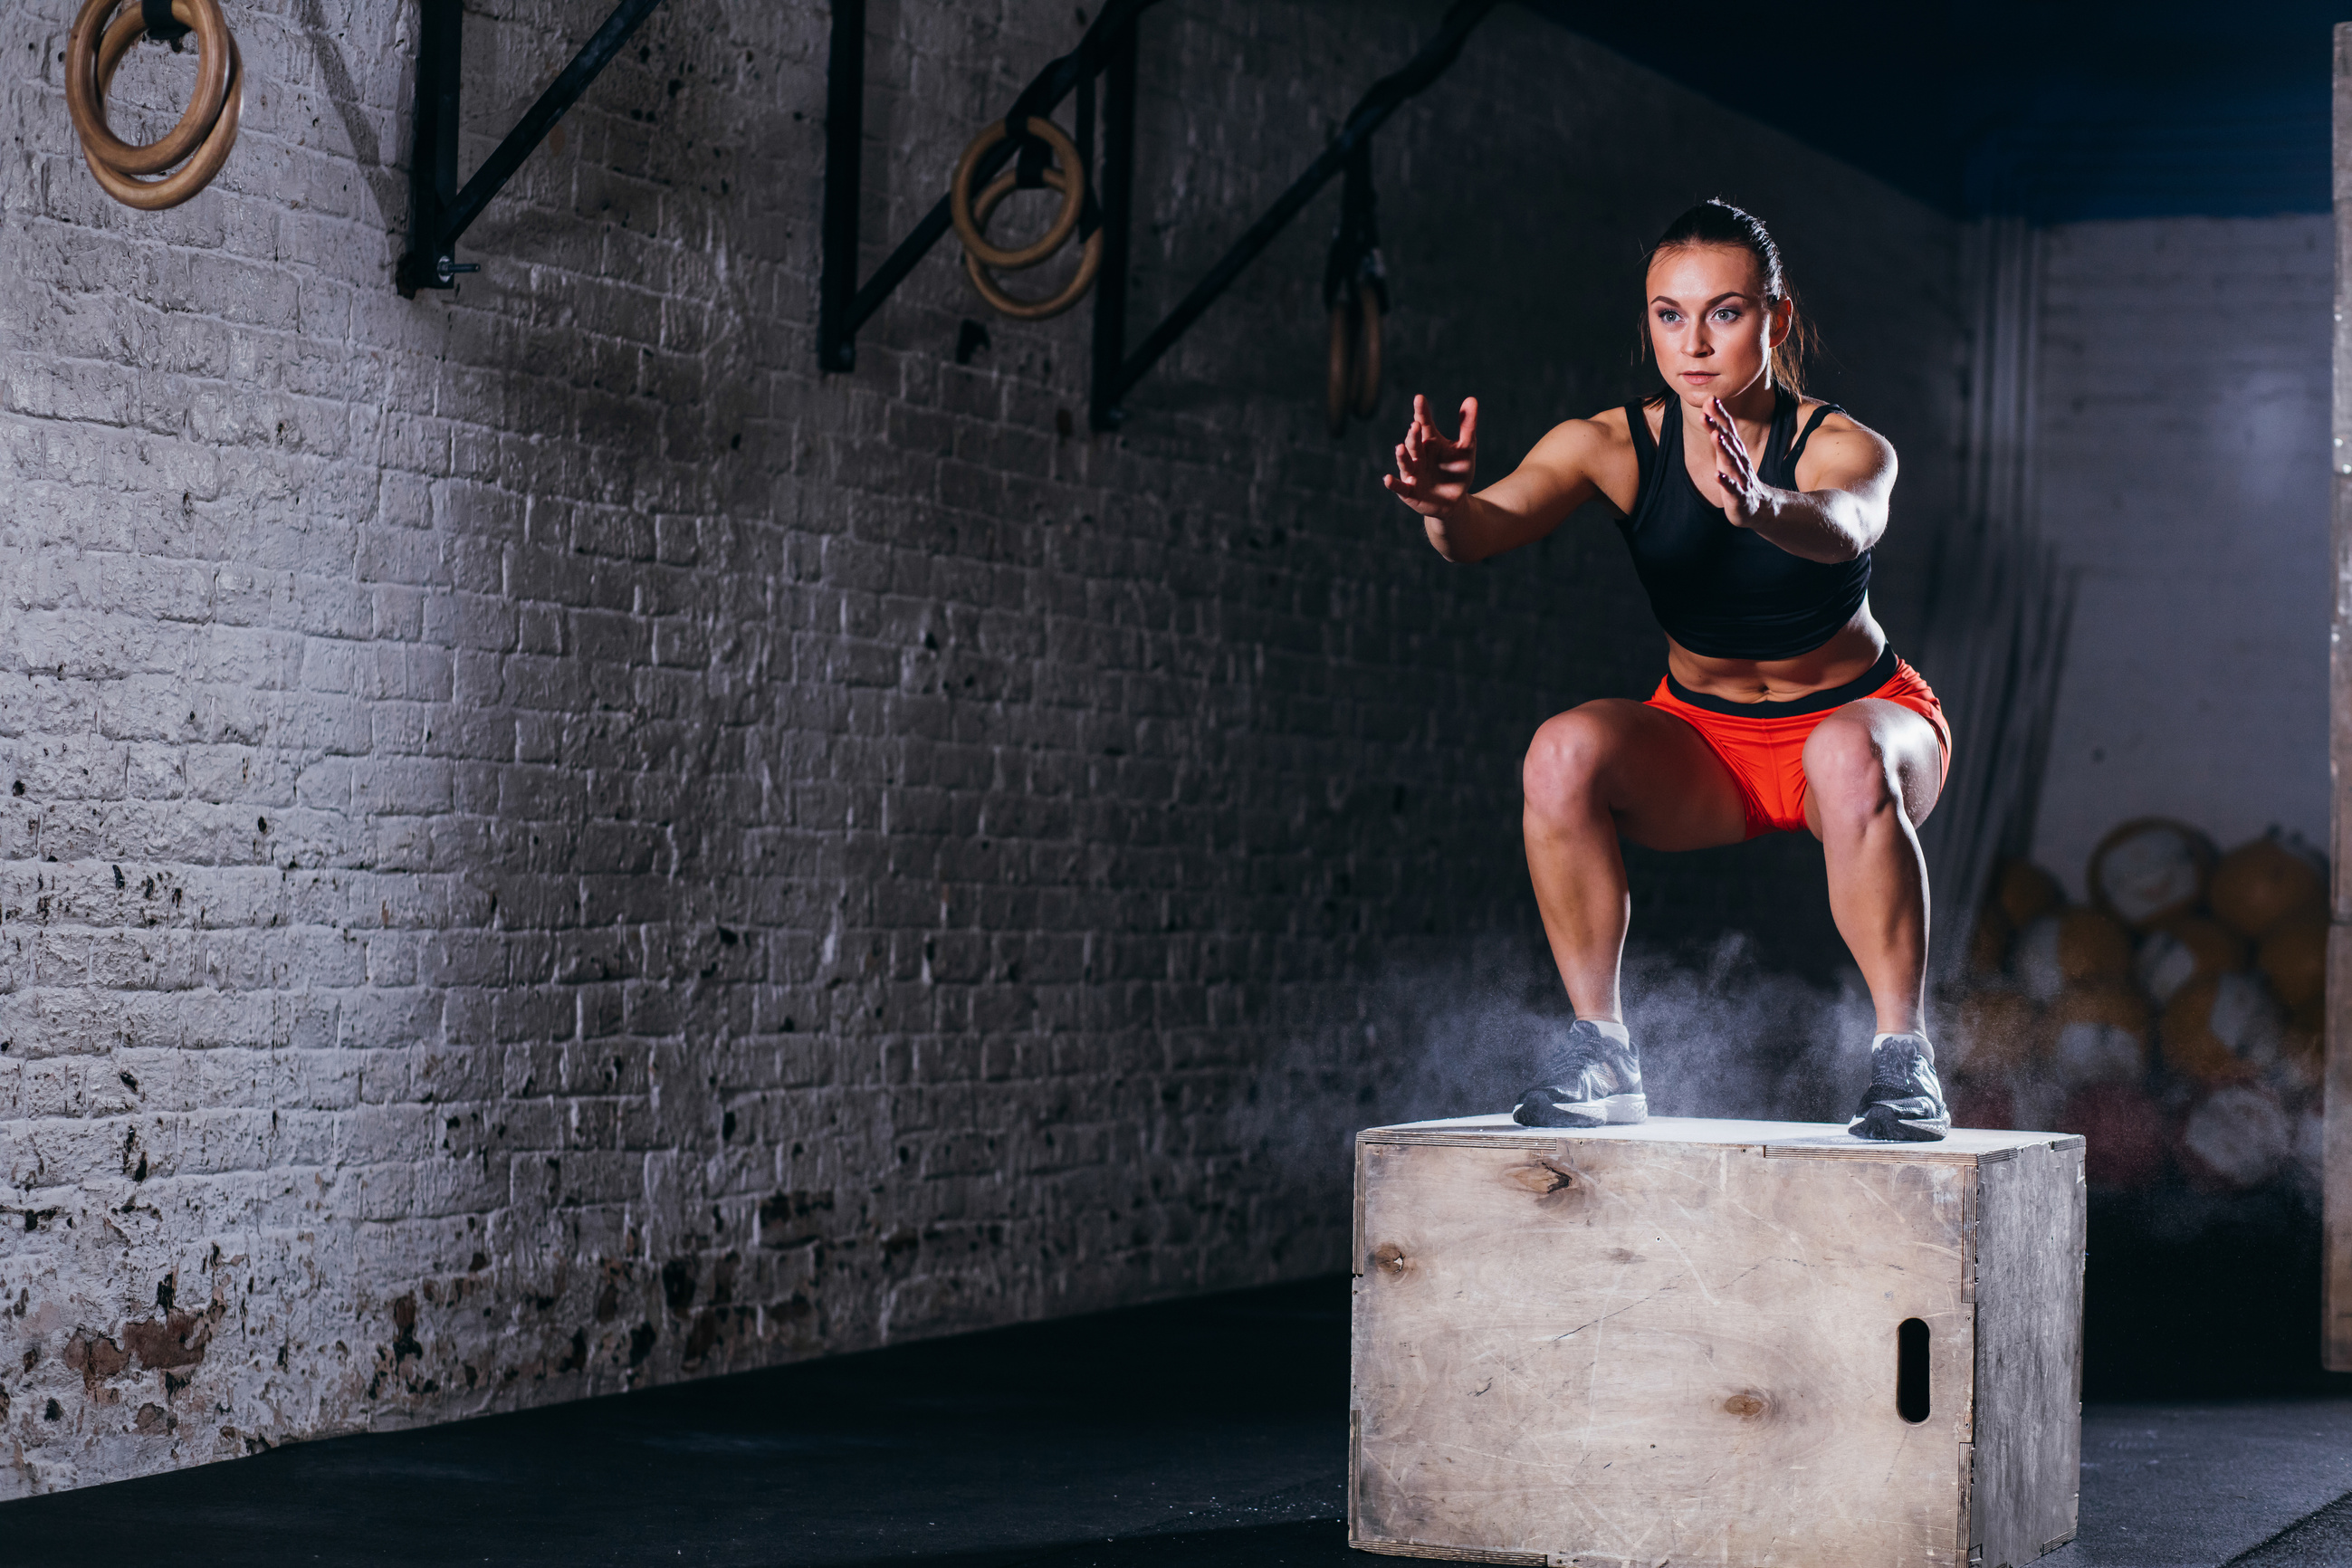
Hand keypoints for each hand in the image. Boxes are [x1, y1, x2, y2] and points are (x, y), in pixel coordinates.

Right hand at [1382, 394, 1477, 519]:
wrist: (1454, 501)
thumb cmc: (1457, 471)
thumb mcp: (1466, 448)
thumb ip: (1467, 425)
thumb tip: (1471, 399)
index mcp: (1430, 442)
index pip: (1425, 424)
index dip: (1422, 412)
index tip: (1419, 398)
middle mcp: (1418, 455)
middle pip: (1414, 443)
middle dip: (1414, 436)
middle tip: (1415, 425)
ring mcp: (1412, 473)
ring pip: (1406, 463)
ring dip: (1402, 456)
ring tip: (1400, 448)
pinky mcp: (1409, 492)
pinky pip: (1400, 487)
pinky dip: (1393, 483)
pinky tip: (1387, 479)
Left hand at [1702, 397, 1768, 527]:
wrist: (1757, 507)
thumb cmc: (1737, 477)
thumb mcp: (1726, 454)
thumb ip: (1718, 433)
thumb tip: (1707, 409)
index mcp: (1736, 451)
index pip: (1727, 429)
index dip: (1719, 414)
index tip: (1710, 399)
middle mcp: (1740, 461)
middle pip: (1728, 441)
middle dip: (1717, 426)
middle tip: (1706, 413)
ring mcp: (1741, 478)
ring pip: (1732, 462)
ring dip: (1724, 449)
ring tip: (1716, 437)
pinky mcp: (1739, 495)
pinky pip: (1732, 488)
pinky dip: (1725, 481)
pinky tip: (1718, 475)